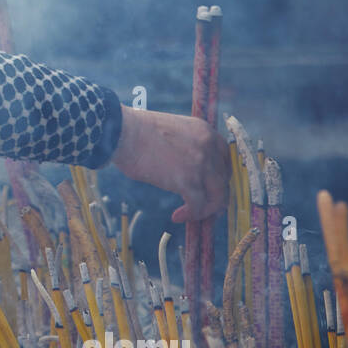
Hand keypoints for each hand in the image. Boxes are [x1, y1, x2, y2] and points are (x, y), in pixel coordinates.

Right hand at [110, 106, 229, 221]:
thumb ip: (185, 146)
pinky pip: (198, 206)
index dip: (218, 175)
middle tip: (202, 206)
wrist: (123, 132)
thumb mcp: (172, 131)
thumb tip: (181, 167)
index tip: (208, 186)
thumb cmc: (136, 131)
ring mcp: (201, 165)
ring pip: (217, 196)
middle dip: (214, 195)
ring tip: (189, 214)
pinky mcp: (188, 181)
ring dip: (205, 209)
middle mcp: (209, 147)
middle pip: (223, 179)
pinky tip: (178, 216)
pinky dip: (191, 214)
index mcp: (205, 131)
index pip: (224, 158)